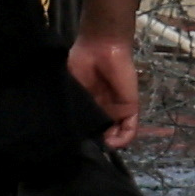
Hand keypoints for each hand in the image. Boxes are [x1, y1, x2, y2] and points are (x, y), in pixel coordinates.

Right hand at [68, 31, 143, 148]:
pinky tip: (111, 144)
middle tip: (84, 149)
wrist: (100, 46)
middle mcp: (102, 109)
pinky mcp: (130, 108)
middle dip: (95, 143)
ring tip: (98, 148)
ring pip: (116, 135)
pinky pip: (130, 129)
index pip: (86, 126)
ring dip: (109, 144)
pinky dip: (123, 139)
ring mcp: (117, 110)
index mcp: (87, 104)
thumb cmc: (81, 61)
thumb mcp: (69, 85)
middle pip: (102, 133)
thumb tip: (64, 125)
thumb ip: (71, 103)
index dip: (82, 137)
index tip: (73, 144)